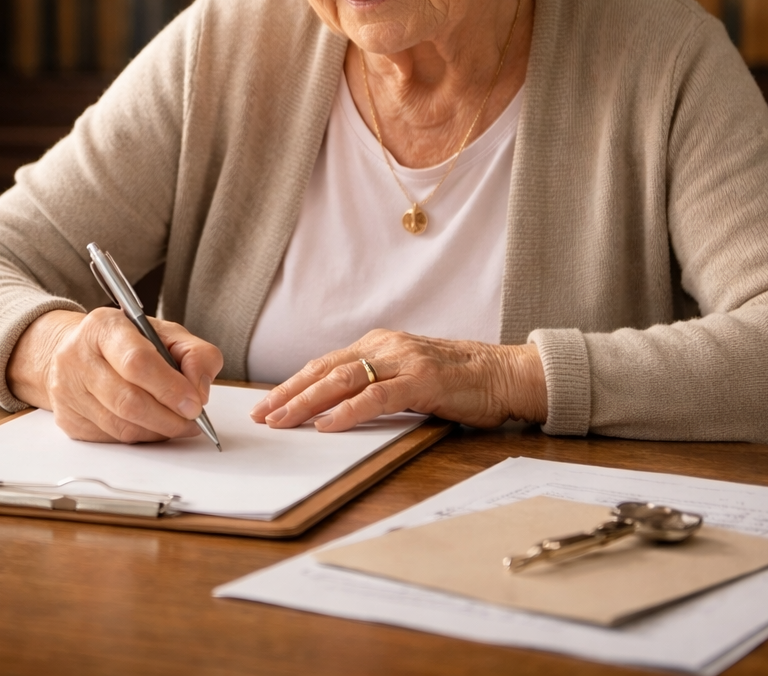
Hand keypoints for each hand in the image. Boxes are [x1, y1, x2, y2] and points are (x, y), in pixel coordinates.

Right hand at [7, 308, 223, 442]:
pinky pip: (112, 439)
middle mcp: (78, 357)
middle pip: (128, 401)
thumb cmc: (126, 342)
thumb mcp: (165, 333)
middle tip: (191, 421)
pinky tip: (151, 426)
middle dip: (168, 418)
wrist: (79, 351)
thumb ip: (194, 354)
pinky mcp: (69, 419)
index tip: (194, 403)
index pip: (137, 362)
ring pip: (121, 426)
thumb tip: (200, 390)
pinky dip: (139, 437)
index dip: (170, 388)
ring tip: (176, 424)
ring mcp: (68, 390)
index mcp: (104, 327)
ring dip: (157, 431)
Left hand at [248, 329, 546, 431]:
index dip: (292, 384)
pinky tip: (327, 423)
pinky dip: (348, 411)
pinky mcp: (423, 381)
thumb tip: (336, 409)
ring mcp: (404, 361)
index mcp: (379, 345)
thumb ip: (376, 386)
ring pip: (343, 380)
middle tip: (261, 414)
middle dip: (288, 393)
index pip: (325, 364)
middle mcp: (386, 347)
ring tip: (283, 419)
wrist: (506, 375)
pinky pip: (377, 396)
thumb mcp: (408, 378)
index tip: (266, 404)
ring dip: (307, 402)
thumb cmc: (459, 383)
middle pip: (325, 370)